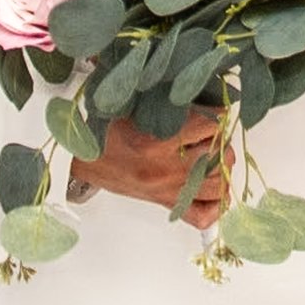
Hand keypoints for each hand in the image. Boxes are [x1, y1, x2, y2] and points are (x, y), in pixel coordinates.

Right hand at [66, 112, 229, 228]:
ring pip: (219, 184)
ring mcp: (167, 190)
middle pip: (219, 155)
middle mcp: (165, 170)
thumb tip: (202, 89)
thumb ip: (170, 101)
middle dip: (221, 139)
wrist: (82, 159)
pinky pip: (203, 215)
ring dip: (222, 166)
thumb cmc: (107, 129)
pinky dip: (215, 203)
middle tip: (213, 130)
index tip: (216, 108)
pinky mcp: (165, 203)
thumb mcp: (136, 105)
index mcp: (156, 142)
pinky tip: (212, 185)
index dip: (218, 113)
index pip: (209, 125)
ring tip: (214, 153)